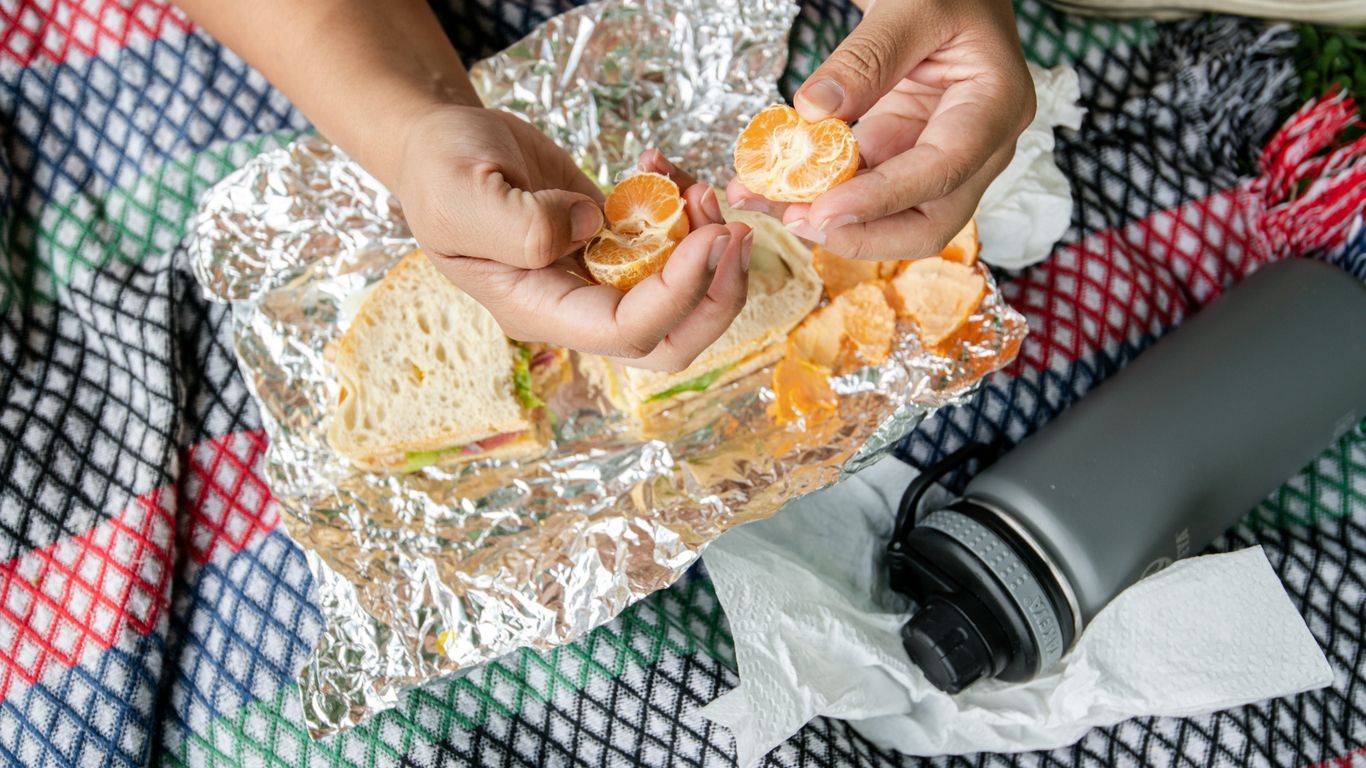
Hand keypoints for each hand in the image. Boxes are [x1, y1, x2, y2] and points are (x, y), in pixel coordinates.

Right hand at [397, 105, 750, 370]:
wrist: (438, 143)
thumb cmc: (438, 169)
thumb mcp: (460, 191)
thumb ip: (520, 224)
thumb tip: (593, 228)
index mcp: (537, 309)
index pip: (626, 332)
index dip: (677, 295)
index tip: (708, 237)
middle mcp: (575, 304)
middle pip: (671, 339)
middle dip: (717, 295)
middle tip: (734, 231)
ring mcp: (599, 274)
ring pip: (682, 294)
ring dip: (709, 247)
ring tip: (701, 187)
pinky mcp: (614, 240)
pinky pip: (670, 243)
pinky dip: (684, 208)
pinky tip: (663, 162)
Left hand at [727, 0, 1033, 261]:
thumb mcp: (912, 6)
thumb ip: (866, 58)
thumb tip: (814, 110)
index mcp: (994, 107)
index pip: (942, 172)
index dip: (882, 200)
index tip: (824, 212)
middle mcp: (977, 146)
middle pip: (927, 221)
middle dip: (859, 232)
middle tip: (795, 220)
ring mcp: (939, 155)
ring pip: (887, 214)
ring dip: (826, 216)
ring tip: (762, 199)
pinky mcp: (902, 153)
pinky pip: (861, 186)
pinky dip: (818, 190)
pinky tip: (770, 184)